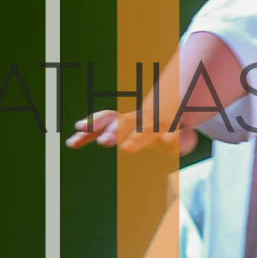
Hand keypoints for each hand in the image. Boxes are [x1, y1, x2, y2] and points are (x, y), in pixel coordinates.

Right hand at [65, 110, 198, 154]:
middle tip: (103, 142)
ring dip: (94, 125)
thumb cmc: (177, 131)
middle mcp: (139, 120)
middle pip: (125, 124)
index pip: (148, 132)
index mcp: (156, 125)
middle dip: (114, 132)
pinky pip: (99, 124)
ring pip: (109, 119)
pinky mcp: (115, 124)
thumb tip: (170, 137)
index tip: (128, 148)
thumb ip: (180, 140)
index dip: (138, 139)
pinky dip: (86, 133)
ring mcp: (126, 120)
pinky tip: (71, 142)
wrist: (169, 109)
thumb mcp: (185, 138)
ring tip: (78, 131)